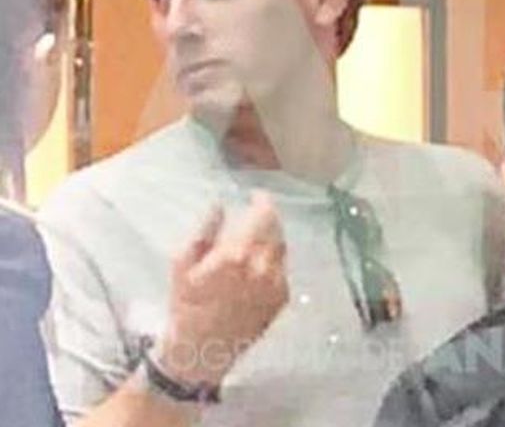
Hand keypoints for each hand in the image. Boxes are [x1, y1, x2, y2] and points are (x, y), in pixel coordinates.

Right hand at [159, 191, 288, 385]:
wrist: (202, 349)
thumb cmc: (186, 305)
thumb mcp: (182, 264)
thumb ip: (203, 230)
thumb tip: (219, 205)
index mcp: (238, 254)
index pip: (263, 215)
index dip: (262, 201)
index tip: (256, 195)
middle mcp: (264, 267)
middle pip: (276, 229)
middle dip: (267, 217)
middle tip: (256, 212)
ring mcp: (276, 284)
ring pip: (282, 248)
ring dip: (272, 237)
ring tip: (255, 237)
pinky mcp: (281, 298)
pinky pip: (282, 269)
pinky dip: (273, 259)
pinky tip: (257, 264)